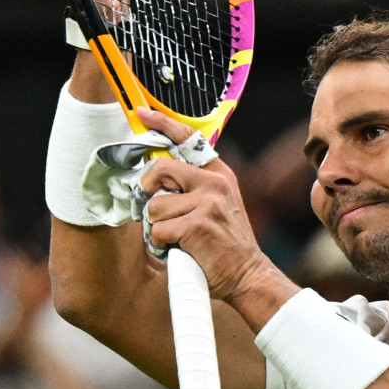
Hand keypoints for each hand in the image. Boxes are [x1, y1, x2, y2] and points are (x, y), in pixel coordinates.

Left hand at [136, 109, 271, 304]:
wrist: (247, 274)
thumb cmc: (224, 243)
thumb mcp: (217, 204)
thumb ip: (192, 187)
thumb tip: (154, 178)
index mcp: (219, 173)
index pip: (188, 138)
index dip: (162, 123)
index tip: (142, 113)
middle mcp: (215, 182)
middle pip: (159, 170)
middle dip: (147, 191)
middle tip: (154, 209)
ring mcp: (207, 202)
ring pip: (154, 207)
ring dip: (157, 227)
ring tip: (177, 238)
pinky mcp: (197, 225)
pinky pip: (158, 230)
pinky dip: (161, 246)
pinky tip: (180, 250)